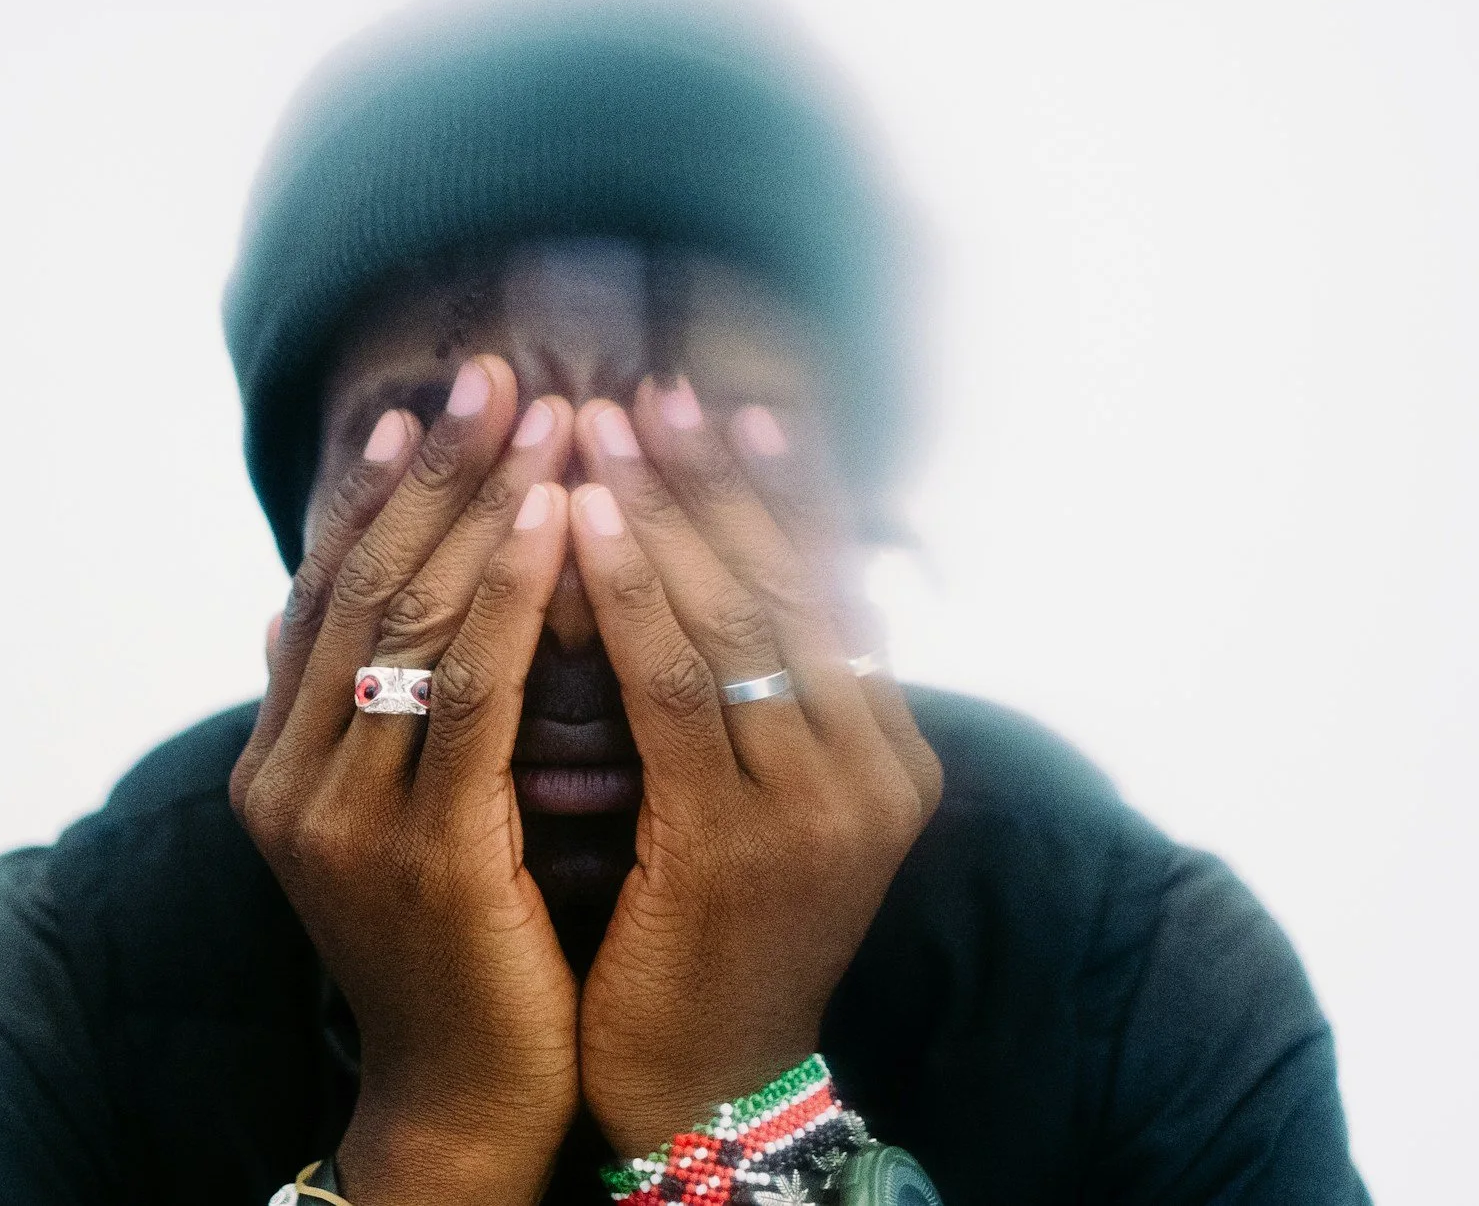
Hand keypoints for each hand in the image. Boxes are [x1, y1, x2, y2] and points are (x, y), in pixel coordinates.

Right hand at [229, 355, 580, 1205]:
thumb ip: (354, 715)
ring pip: (413, 622)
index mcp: (278, 765)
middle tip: (497, 375)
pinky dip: (516, 596)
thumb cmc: (455, 947)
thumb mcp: (392, 816)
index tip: (428, 403)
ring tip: (544, 418)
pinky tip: (561, 524)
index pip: (325, 592)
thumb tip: (294, 607)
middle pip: (362, 585)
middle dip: (434, 472)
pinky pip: (474, 694)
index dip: (374, 491)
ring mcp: (348, 819)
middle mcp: (292, 781)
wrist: (468, 1099)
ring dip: (483, 506)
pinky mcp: (427, 852)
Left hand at [566, 379, 943, 1160]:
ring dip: (665, 507)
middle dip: (717, 476)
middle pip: (792, 583)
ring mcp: (817, 808)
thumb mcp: (758, 806)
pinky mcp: (738, 842)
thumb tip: (726, 564)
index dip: (783, 489)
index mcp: (893, 756)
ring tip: (602, 424)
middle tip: (651, 388)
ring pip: (736, 618)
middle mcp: (876, 771)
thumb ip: (759, 702)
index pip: (837, 588)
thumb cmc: (711, 938)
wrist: (701, 1090)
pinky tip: (585, 523)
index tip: (729, 404)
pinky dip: (630, 593)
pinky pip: (675, 687)